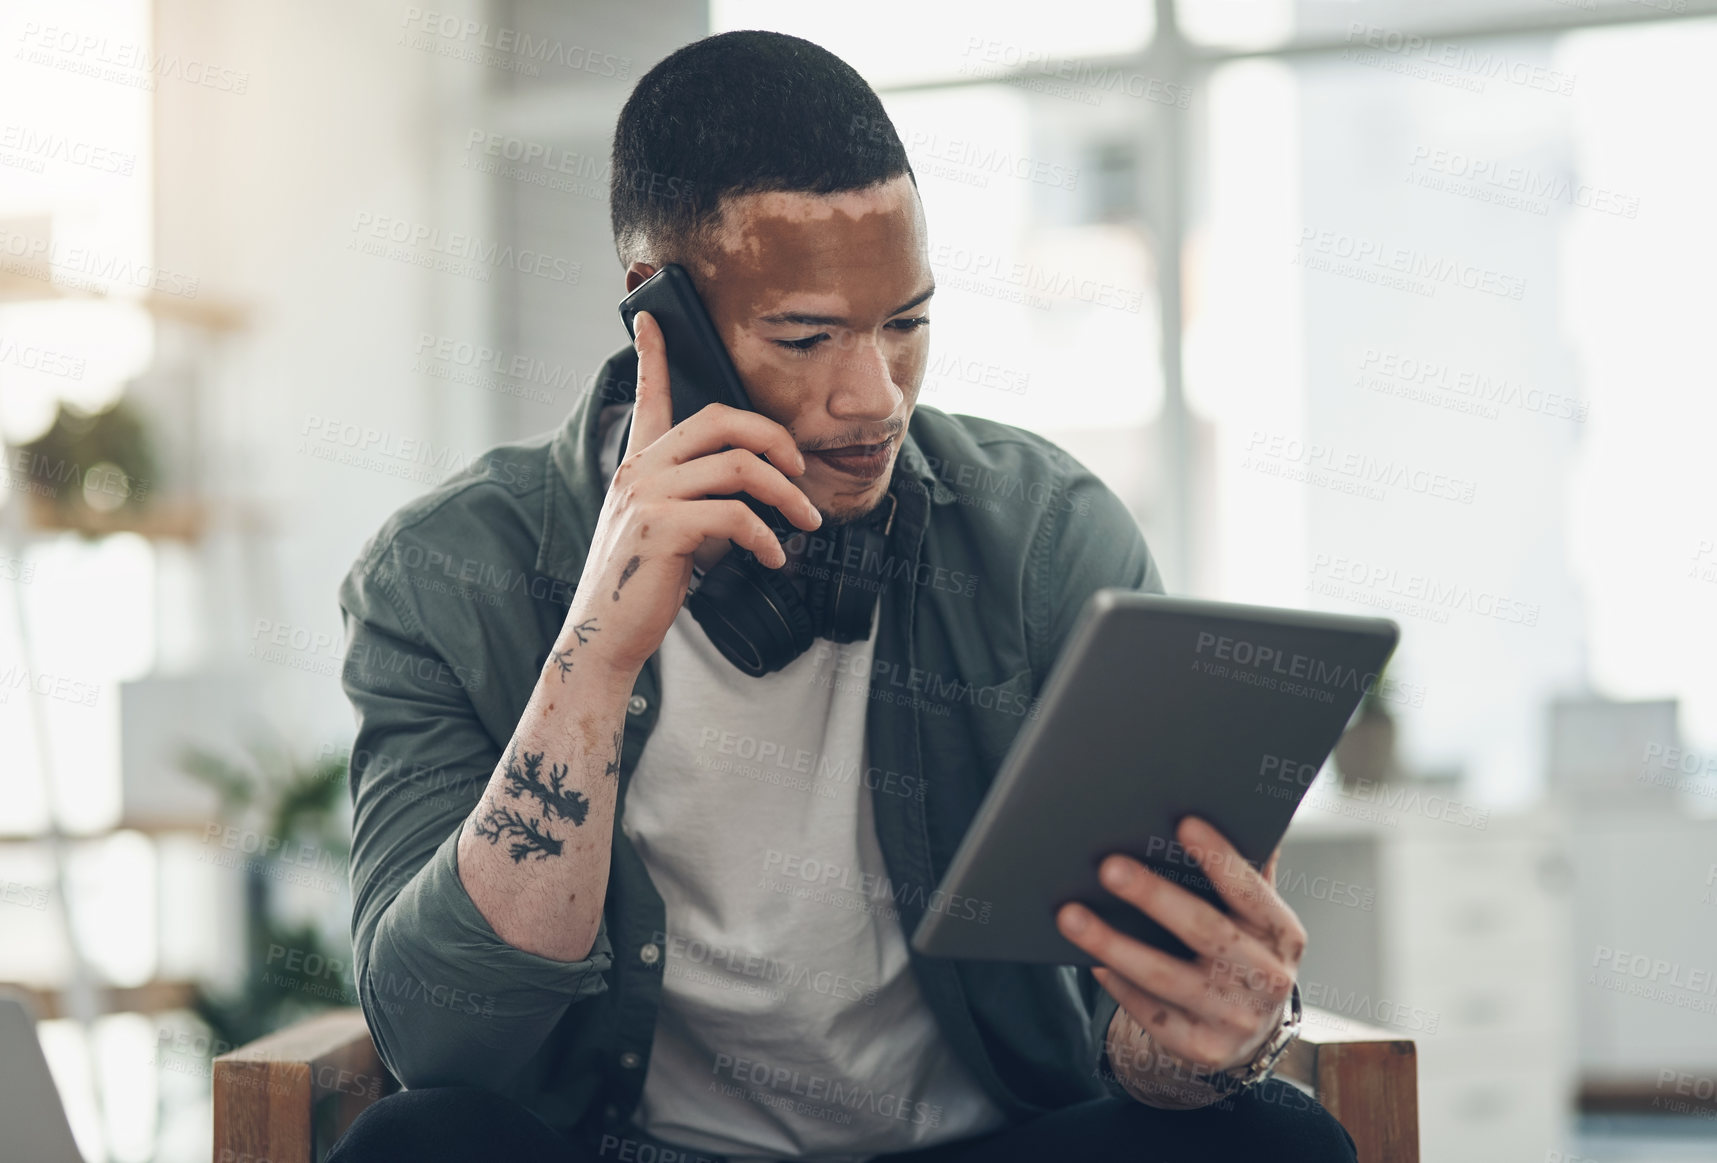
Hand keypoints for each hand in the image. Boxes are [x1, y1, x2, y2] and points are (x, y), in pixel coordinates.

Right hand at [567, 310, 823, 680]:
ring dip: (787, 494)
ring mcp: (648, 496)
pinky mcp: (662, 529)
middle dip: (774, 436)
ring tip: (806, 521)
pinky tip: (774, 557)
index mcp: (640, 465)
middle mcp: (640, 470)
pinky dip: (766, 536)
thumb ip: (698, 500)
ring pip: (739, 466)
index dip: (652, 354)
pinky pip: (735, 516)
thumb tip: (750, 498)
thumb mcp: (668, 531)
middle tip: (800, 468)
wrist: (606, 636)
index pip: (648, 396)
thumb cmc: (641, 585)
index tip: (652, 319)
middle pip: (721, 419)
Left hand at [1056, 816, 1304, 1081]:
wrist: (1250, 1031)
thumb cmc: (1245, 950)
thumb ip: (1248, 867)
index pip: (1251, 889)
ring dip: (1113, 943)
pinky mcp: (1200, 1048)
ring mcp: (1234, 1018)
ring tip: (1069, 914)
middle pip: (1204, 931)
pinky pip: (1150, 1013)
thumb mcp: (1258, 915)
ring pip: (1165, 976)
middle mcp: (1266, 978)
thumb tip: (1237, 800)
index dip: (1219, 857)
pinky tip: (1090, 959)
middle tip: (1107, 866)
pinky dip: (1119, 985)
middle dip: (1153, 896)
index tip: (1183, 821)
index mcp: (1282, 934)